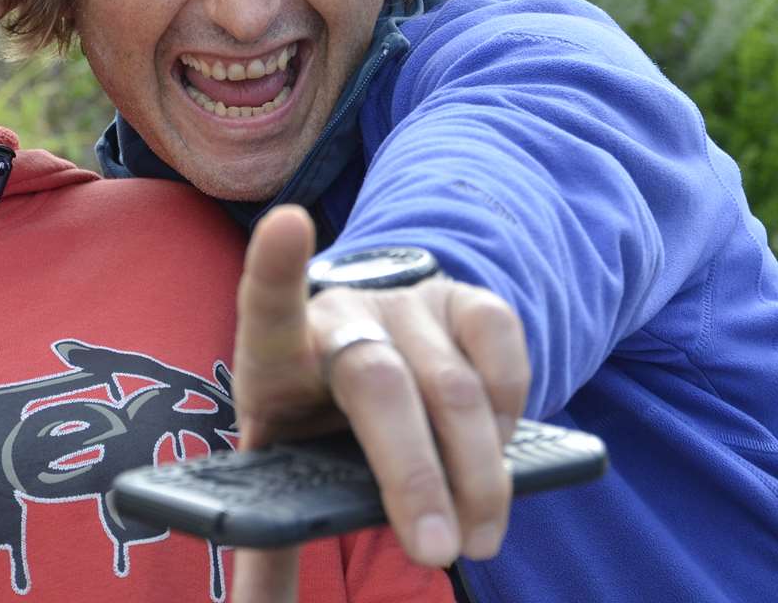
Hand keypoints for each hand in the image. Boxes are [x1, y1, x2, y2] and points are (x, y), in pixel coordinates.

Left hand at [233, 205, 529, 567]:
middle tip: (437, 552)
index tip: (287, 225)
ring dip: (476, 473)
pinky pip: (502, 345)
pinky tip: (498, 458)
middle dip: (414, 473)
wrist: (364, 345)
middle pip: (380, 382)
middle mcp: (342, 309)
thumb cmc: (313, 420)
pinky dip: (510, 411)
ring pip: (453, 384)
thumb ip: (269, 536)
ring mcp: (407, 297)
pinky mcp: (464, 296)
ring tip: (478, 537)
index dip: (275, 265)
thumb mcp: (281, 464)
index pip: (268, 300)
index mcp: (276, 350)